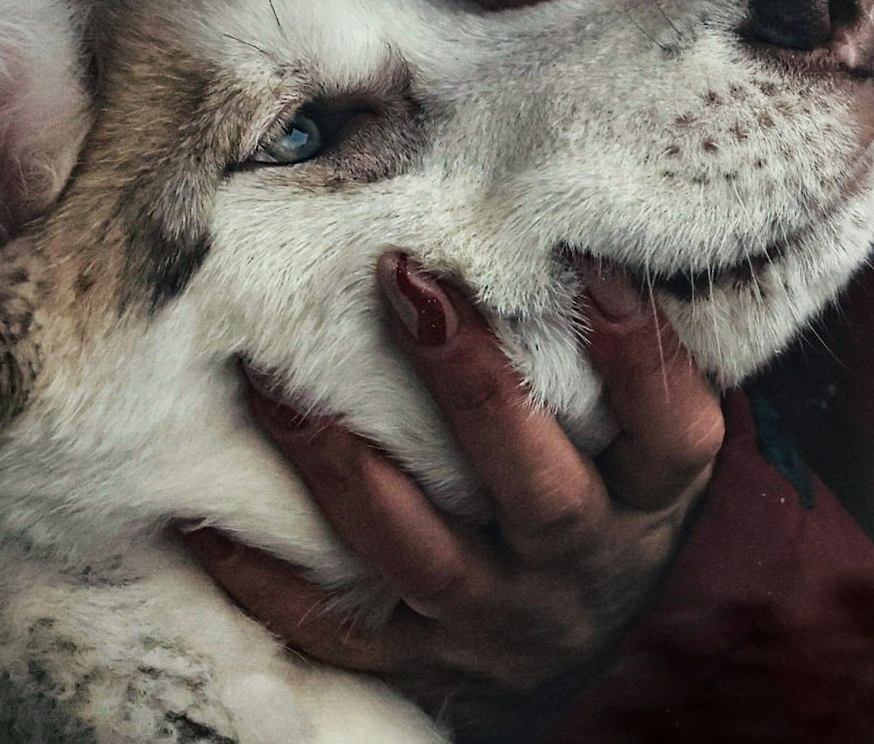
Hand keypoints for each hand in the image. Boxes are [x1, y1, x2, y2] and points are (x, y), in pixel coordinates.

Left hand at [180, 251, 725, 726]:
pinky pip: (335, 627)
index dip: (639, 353)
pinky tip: (201, 513)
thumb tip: (582, 212)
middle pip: (536, 487)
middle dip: (469, 383)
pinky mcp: (421, 661)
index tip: (587, 261)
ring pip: (414, 551)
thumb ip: (626, 349)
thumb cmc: (609, 495)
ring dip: (338, 461)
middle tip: (406, 279)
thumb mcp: (645, 437)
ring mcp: (496, 619)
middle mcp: (580, 563)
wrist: (586, 652)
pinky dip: (264, 579)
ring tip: (270, 378)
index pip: (672, 430)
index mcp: (650, 499)